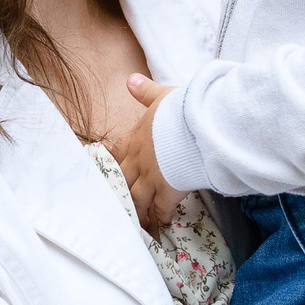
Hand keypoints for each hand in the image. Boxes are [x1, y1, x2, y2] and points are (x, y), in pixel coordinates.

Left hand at [108, 74, 188, 231]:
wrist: (198, 127)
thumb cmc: (182, 110)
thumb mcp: (162, 97)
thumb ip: (146, 92)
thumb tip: (131, 80)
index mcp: (136, 138)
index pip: (117, 154)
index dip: (112, 163)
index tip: (107, 172)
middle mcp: (139, 160)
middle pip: (123, 180)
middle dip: (121, 192)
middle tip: (117, 204)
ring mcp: (152, 178)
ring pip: (136, 199)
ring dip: (136, 210)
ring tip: (136, 221)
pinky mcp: (168, 191)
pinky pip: (159, 209)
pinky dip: (159, 218)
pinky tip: (161, 224)